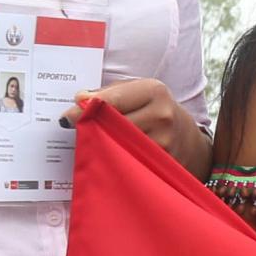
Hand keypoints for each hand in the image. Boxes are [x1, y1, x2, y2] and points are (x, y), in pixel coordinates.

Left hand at [68, 80, 205, 172]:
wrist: (188, 139)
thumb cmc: (154, 111)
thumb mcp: (137, 93)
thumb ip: (108, 94)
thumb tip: (80, 99)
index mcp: (154, 91)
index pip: (112, 100)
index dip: (86, 110)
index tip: (67, 118)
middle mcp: (161, 115)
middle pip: (113, 125)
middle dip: (93, 129)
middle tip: (80, 133)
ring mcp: (163, 142)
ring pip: (119, 146)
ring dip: (103, 146)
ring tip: (98, 145)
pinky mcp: (163, 164)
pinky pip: (129, 162)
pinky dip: (117, 160)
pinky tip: (114, 157)